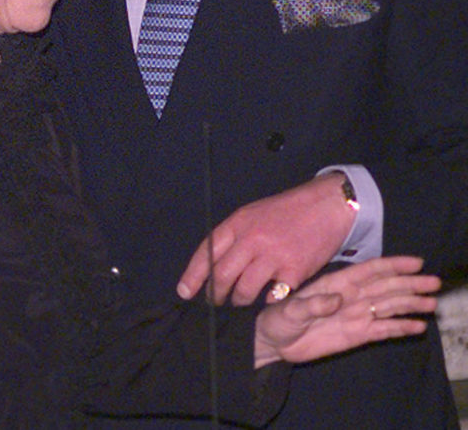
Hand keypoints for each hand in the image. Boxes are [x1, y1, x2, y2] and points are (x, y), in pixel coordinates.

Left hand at [177, 174, 354, 304]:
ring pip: (244, 291)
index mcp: (239, 223)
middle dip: (215, 295)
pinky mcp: (294, 272)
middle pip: (222, 276)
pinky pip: (272, 297)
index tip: (184, 292)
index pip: (207, 251)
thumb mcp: (254, 214)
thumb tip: (214, 265)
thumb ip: (235, 236)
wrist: (326, 206)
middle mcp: (253, 239)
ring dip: (239, 302)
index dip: (193, 275)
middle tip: (215, 303)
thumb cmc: (287, 211)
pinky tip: (269, 297)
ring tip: (241, 302)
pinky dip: (268, 301)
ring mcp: (273, 256)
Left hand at [253, 256, 439, 367]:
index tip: (415, 263)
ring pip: (388, 306)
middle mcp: (350, 296)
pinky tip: (417, 326)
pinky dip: (400, 327)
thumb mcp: (289, 310)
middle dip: (410, 284)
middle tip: (434, 284)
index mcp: (336, 284)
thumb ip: (312, 304)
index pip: (370, 271)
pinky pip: (382, 329)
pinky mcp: (356, 335)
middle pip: (386, 287)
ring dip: (410, 304)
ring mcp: (355, 315)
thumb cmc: (277, 319)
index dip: (393, 265)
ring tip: (432, 303)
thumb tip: (337, 300)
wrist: (273, 342)